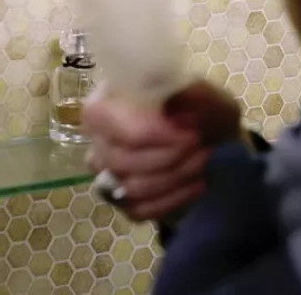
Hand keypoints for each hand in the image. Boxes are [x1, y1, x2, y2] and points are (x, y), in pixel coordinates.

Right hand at [83, 80, 241, 220]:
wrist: (205, 134)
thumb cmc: (194, 106)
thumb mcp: (198, 91)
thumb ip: (189, 95)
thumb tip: (175, 117)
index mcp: (103, 105)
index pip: (120, 128)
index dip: (158, 135)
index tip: (192, 133)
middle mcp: (96, 141)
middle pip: (124, 161)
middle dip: (171, 157)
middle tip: (200, 144)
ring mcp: (106, 174)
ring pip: (133, 188)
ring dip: (177, 176)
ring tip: (203, 160)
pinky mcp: (121, 201)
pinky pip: (140, 210)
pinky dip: (175, 199)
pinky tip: (198, 184)